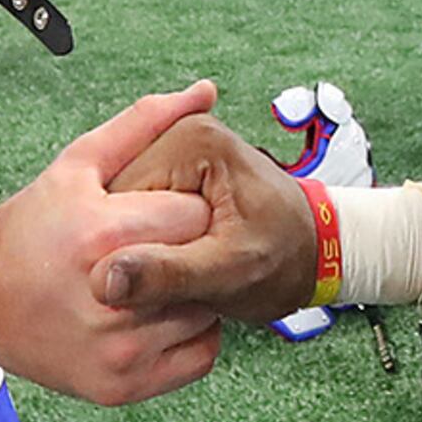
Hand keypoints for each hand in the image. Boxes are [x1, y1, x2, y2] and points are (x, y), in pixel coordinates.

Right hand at [0, 79, 228, 403]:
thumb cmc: (32, 227)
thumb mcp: (78, 164)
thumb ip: (144, 124)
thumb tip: (205, 91)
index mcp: (101, 234)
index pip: (195, 216)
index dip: (189, 209)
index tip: (171, 211)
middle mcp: (112, 298)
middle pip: (203, 266)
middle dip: (194, 251)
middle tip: (165, 246)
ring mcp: (117, 350)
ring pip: (205, 313)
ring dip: (194, 294)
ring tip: (159, 279)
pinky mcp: (120, 387)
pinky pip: (199, 357)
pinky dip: (192, 336)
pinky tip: (160, 314)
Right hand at [93, 110, 321, 321]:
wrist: (314, 255)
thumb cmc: (286, 260)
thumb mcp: (230, 273)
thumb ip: (171, 273)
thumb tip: (106, 279)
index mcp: (192, 142)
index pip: (113, 199)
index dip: (116, 249)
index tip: (132, 286)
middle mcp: (179, 135)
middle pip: (112, 201)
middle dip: (124, 247)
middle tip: (155, 284)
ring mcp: (175, 152)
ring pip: (116, 212)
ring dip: (129, 250)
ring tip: (162, 277)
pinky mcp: (173, 174)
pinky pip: (132, 214)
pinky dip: (141, 244)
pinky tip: (161, 266)